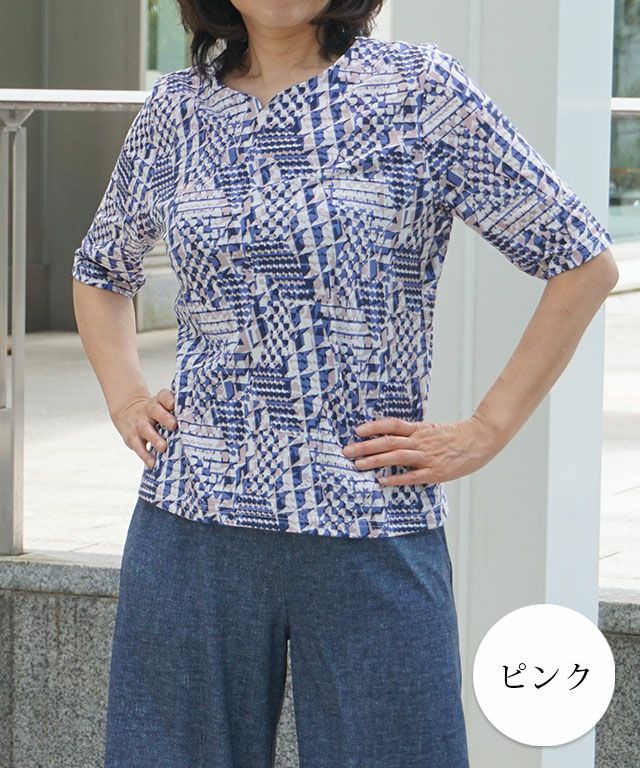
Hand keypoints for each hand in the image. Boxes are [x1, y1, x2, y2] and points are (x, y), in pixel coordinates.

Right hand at [111, 388, 177, 468]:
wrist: (128, 414)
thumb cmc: (156, 413)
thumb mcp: (163, 407)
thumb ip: (177, 413)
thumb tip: (199, 424)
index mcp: (158, 401)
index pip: (163, 396)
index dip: (168, 400)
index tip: (174, 405)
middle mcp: (148, 410)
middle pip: (155, 411)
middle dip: (164, 418)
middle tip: (174, 426)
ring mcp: (139, 423)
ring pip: (146, 429)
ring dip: (155, 439)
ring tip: (164, 447)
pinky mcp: (132, 437)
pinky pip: (138, 446)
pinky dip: (145, 455)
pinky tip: (153, 463)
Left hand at [341, 416, 499, 485]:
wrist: (479, 440)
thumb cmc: (455, 436)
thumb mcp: (432, 429)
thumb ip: (414, 434)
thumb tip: (393, 438)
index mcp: (419, 429)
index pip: (392, 425)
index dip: (374, 427)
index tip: (357, 431)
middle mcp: (420, 441)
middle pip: (388, 442)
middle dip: (366, 446)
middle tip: (347, 451)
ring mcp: (427, 457)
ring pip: (396, 457)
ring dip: (375, 461)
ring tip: (358, 465)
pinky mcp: (435, 472)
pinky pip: (412, 476)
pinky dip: (396, 479)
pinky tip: (382, 481)